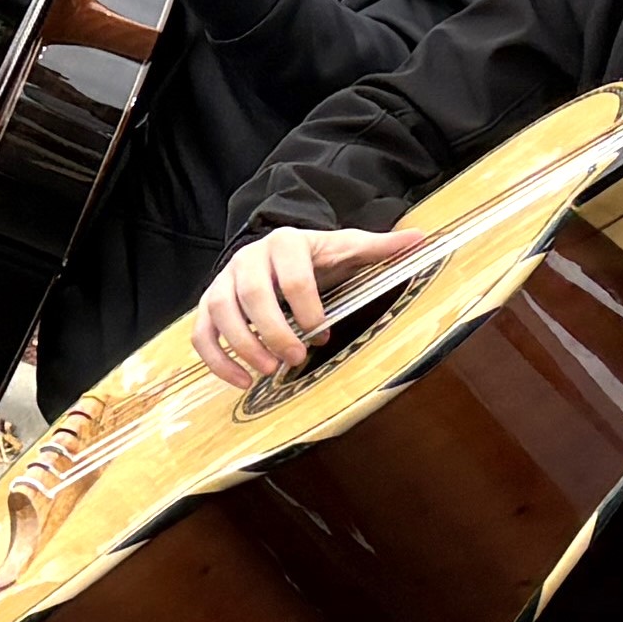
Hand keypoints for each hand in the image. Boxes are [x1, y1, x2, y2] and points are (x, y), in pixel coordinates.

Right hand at [192, 222, 424, 388]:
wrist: (277, 251)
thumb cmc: (317, 256)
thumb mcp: (348, 247)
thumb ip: (379, 247)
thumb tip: (421, 240)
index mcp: (285, 243)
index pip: (294, 276)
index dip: (308, 309)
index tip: (323, 332)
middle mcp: (248, 258)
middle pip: (251, 295)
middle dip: (274, 331)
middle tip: (296, 359)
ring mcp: (224, 281)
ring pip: (220, 313)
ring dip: (243, 346)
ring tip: (267, 371)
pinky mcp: (208, 305)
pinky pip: (201, 333)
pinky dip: (216, 359)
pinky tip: (241, 381)